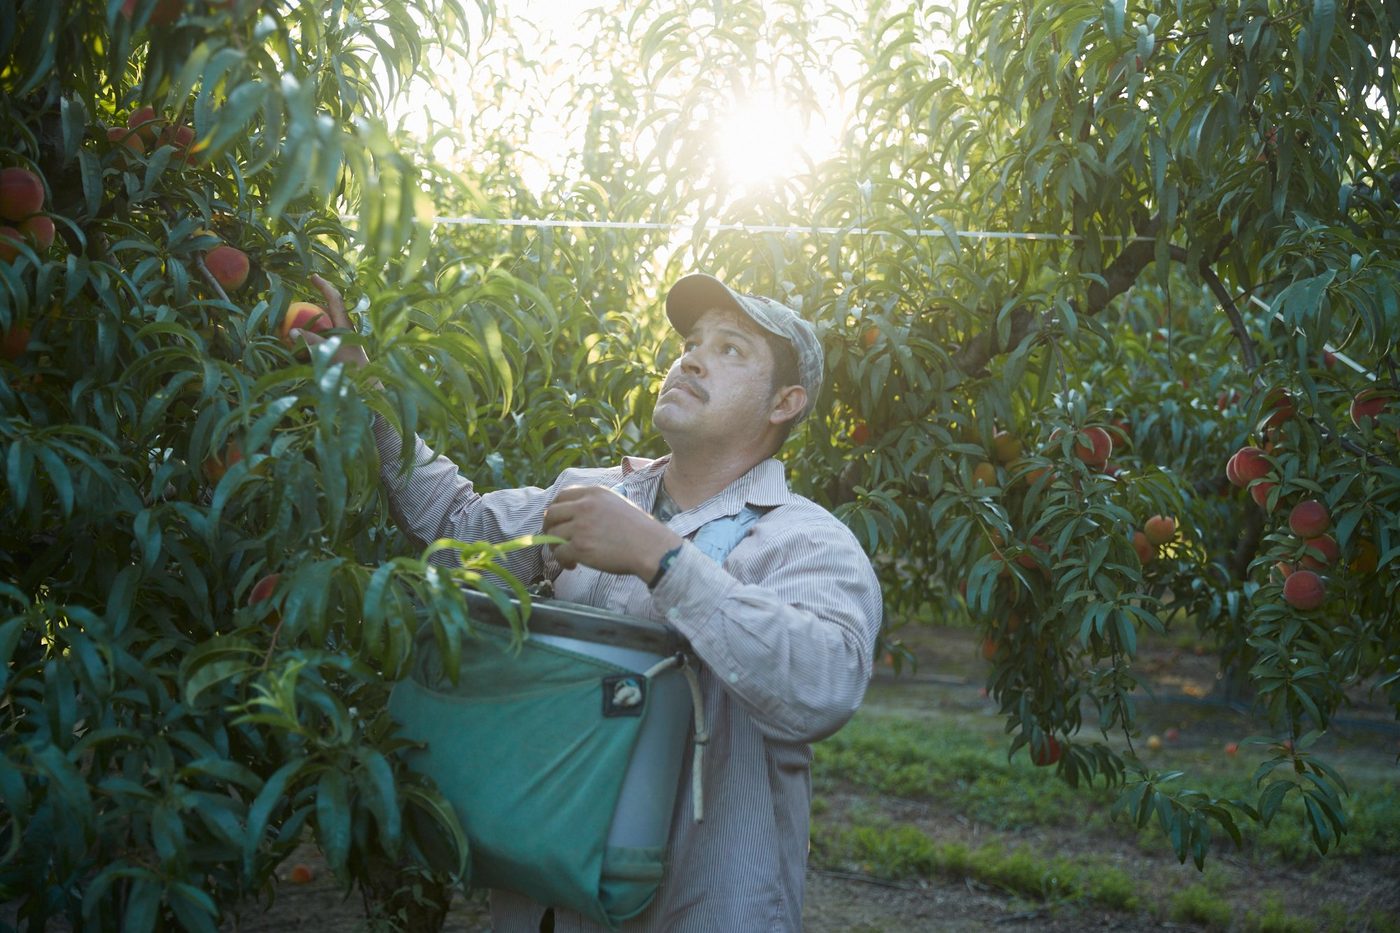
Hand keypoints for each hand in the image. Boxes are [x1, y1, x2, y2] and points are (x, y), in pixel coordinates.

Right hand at [296, 274, 374, 378]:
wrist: (368, 390)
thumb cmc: (352, 370)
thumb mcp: (330, 353)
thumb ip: (312, 342)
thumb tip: (293, 331)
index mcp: (345, 325)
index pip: (335, 299)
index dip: (324, 286)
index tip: (312, 276)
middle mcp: (344, 331)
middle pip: (327, 312)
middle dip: (311, 307)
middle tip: (293, 308)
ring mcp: (341, 343)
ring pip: (323, 329)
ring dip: (309, 328)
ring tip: (291, 331)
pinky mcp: (339, 355)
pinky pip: (321, 343)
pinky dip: (310, 343)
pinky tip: (299, 351)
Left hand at [542, 486, 682, 579]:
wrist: (651, 547)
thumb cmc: (640, 530)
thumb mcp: (617, 504)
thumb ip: (595, 505)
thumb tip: (575, 517)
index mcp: (594, 493)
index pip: (562, 495)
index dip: (556, 509)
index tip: (557, 521)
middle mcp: (584, 506)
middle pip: (551, 514)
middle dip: (549, 528)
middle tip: (556, 540)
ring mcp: (580, 526)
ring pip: (552, 535)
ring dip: (555, 547)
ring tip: (568, 556)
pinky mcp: (580, 547)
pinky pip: (559, 553)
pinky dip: (562, 561)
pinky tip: (573, 565)